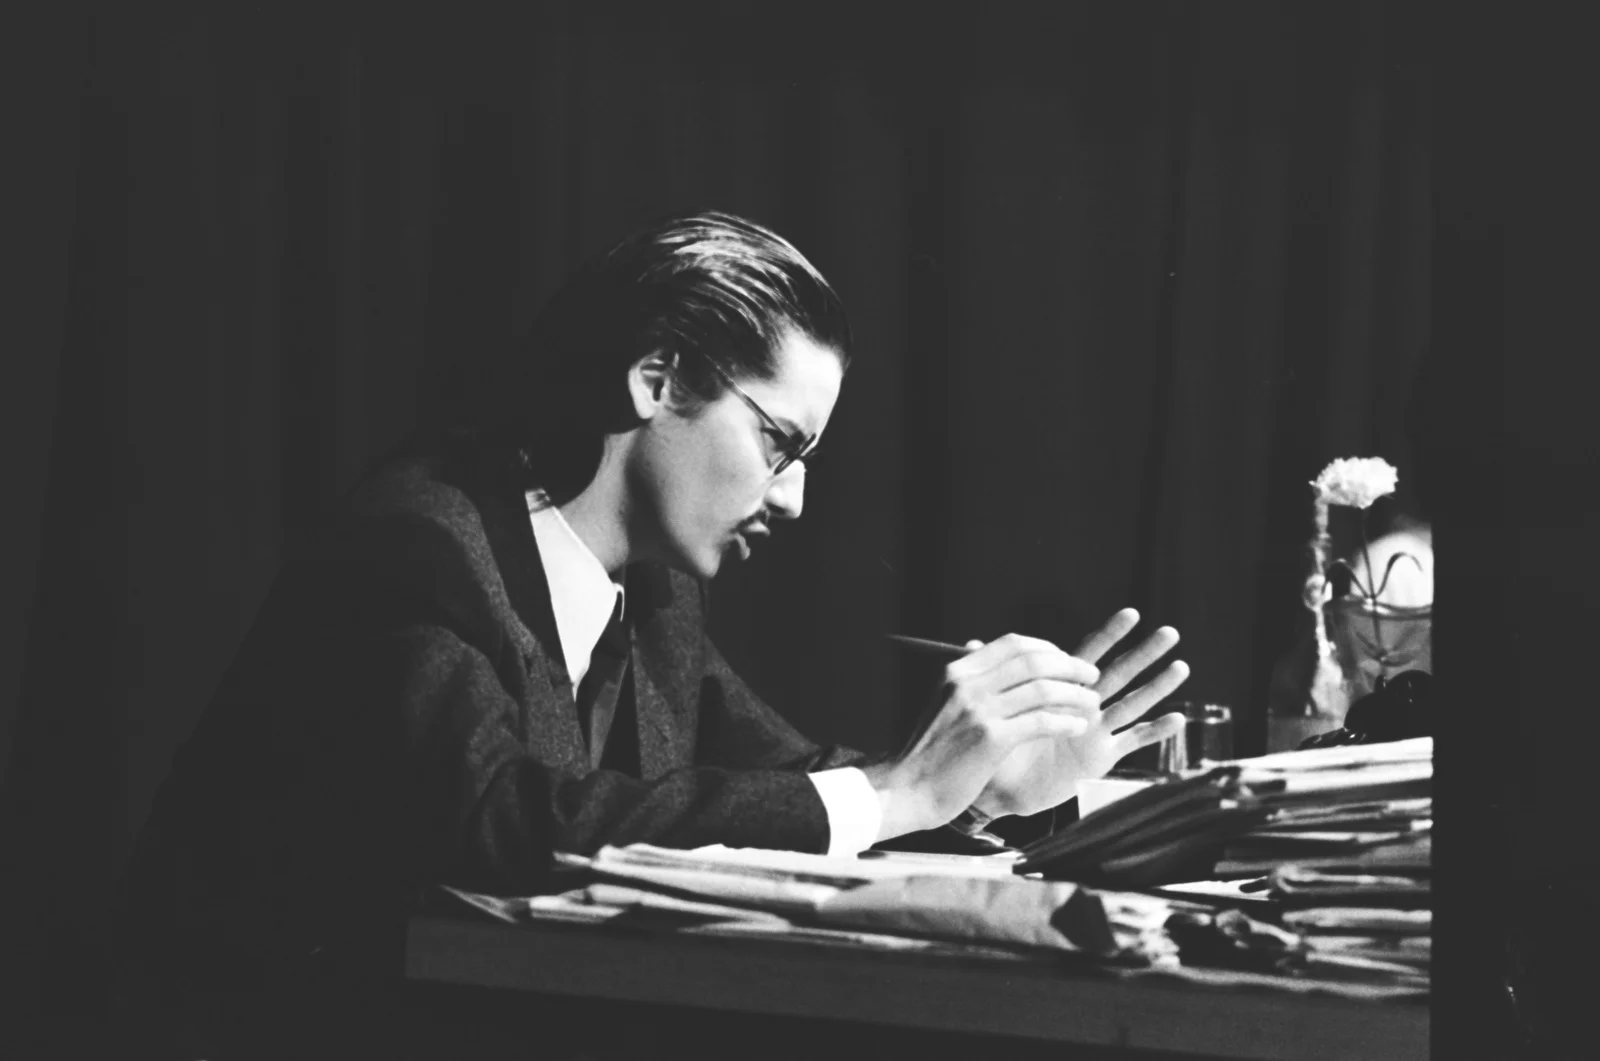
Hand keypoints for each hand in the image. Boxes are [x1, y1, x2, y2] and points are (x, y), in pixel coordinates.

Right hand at [861, 633, 1103, 840]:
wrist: (907, 788)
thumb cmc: (928, 751)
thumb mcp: (942, 702)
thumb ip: (969, 681)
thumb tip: (987, 654)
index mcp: (957, 670)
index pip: (1013, 644)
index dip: (1048, 648)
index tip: (1066, 661)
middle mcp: (967, 683)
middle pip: (1033, 660)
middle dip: (1070, 666)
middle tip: (1091, 676)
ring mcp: (978, 710)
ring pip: (1043, 688)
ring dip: (1076, 694)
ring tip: (1093, 703)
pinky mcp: (990, 739)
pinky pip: (1041, 721)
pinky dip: (1066, 721)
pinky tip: (1078, 727)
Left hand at [972, 608, 1189, 818]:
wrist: (994, 786)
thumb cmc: (993, 742)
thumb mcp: (992, 705)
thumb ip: (990, 675)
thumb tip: (970, 641)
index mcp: (1059, 688)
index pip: (1088, 653)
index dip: (1109, 634)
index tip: (1130, 612)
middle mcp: (1083, 706)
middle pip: (1119, 673)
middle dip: (1144, 653)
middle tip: (1170, 632)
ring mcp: (1095, 731)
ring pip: (1132, 703)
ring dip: (1157, 687)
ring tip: (1181, 666)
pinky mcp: (1099, 758)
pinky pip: (1131, 743)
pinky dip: (1154, 733)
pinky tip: (1179, 719)